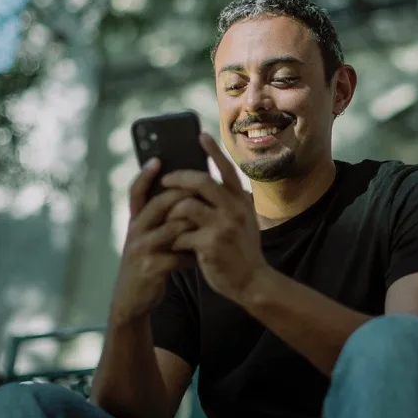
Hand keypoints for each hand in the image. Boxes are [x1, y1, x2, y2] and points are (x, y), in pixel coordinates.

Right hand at [111, 158, 194, 323]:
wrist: (133, 299)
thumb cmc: (148, 263)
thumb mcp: (148, 238)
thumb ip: (161, 220)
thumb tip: (186, 195)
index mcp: (136, 221)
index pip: (136, 192)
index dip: (144, 175)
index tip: (157, 160)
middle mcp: (135, 232)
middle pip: (158, 204)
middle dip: (184, 196)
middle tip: (205, 192)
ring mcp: (141, 250)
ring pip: (172, 228)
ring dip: (194, 226)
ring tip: (211, 225)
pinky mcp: (150, 268)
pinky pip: (178, 255)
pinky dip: (193, 255)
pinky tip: (203, 258)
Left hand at [161, 134, 267, 303]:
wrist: (252, 282)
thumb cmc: (242, 250)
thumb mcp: (244, 220)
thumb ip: (230, 202)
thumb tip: (207, 184)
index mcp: (241, 200)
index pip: (227, 169)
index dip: (213, 151)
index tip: (200, 135)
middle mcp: (235, 209)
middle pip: (202, 181)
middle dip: (179, 178)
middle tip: (165, 180)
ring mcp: (223, 226)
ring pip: (187, 205)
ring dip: (172, 210)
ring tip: (166, 218)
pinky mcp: (211, 245)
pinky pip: (182, 233)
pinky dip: (174, 238)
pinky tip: (174, 244)